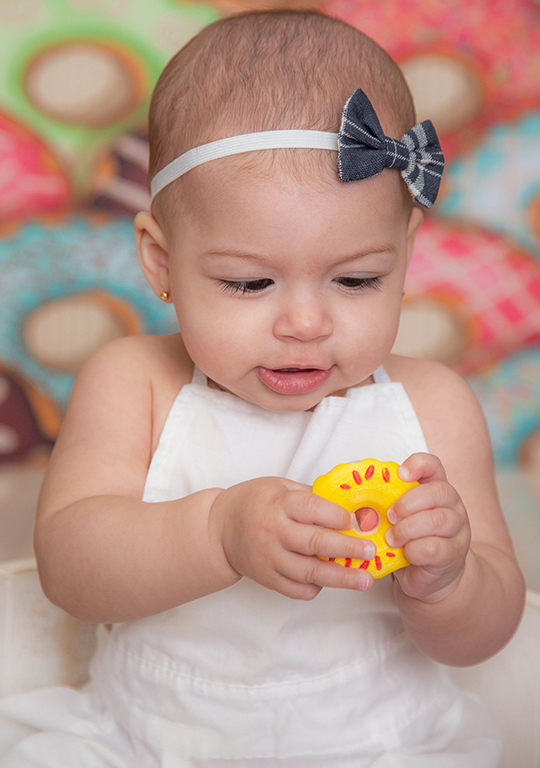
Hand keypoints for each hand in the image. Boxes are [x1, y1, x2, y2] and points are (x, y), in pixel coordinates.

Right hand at [209, 477, 375, 599]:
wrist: (220, 529)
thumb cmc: (255, 502)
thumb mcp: (280, 486)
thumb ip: (312, 497)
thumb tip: (352, 508)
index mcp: (278, 504)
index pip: (313, 509)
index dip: (338, 516)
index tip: (357, 521)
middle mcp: (273, 532)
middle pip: (316, 543)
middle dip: (347, 549)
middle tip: (370, 551)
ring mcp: (270, 559)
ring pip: (310, 572)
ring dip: (341, 578)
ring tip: (364, 580)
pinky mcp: (268, 579)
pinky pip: (297, 590)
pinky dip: (317, 588)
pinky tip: (330, 581)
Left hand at [386, 453, 470, 602]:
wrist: (433, 575)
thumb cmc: (411, 540)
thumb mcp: (398, 518)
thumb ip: (384, 506)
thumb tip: (361, 507)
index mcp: (435, 488)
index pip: (433, 465)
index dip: (418, 465)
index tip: (401, 474)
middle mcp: (451, 505)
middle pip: (438, 492)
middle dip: (407, 503)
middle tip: (389, 516)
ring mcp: (457, 529)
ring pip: (438, 520)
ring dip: (408, 529)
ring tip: (392, 538)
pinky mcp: (453, 553)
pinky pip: (434, 547)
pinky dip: (414, 550)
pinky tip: (405, 553)